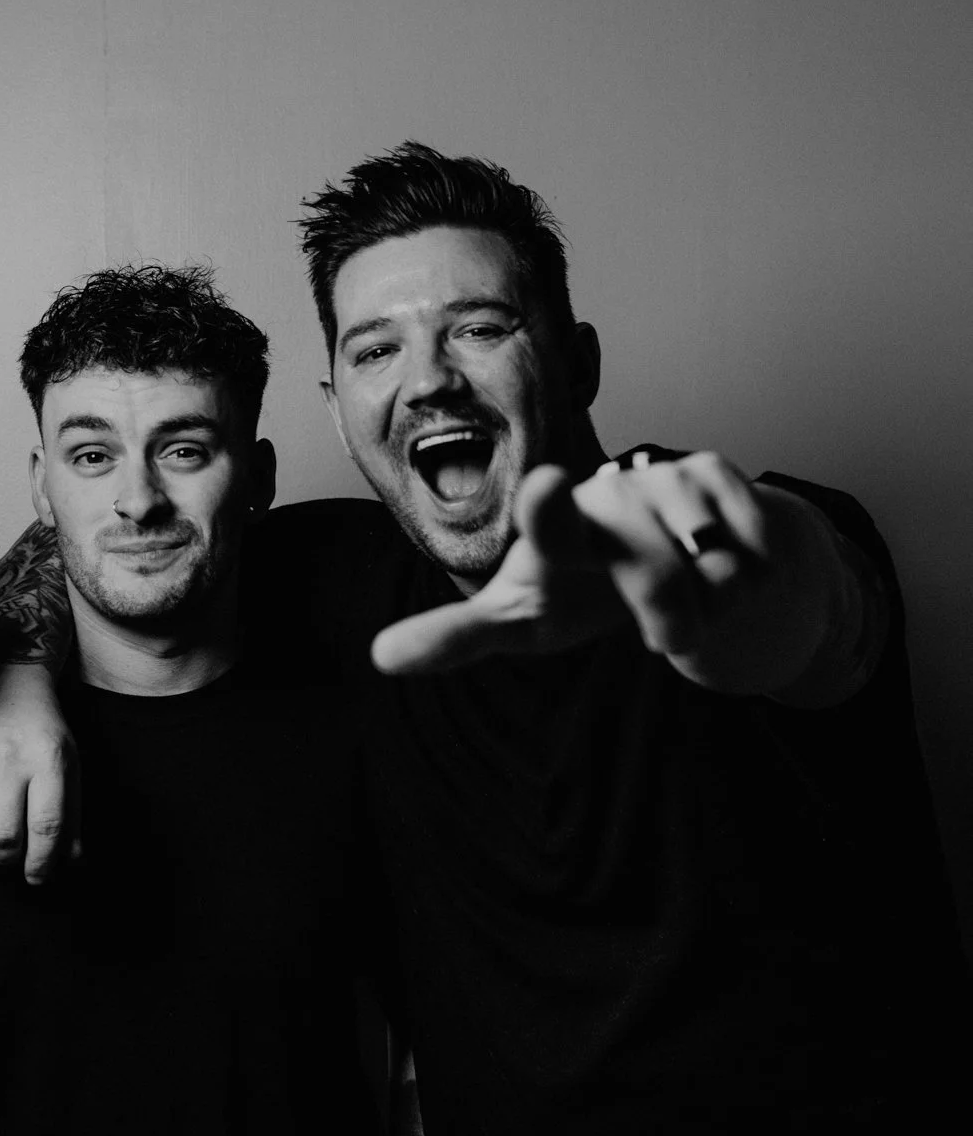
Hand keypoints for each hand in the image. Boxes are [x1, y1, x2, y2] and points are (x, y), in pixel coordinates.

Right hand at [0, 663, 79, 885]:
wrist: (6, 683)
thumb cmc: (42, 730)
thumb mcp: (68, 764)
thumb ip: (71, 813)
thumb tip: (72, 861)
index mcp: (48, 761)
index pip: (46, 827)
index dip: (42, 862)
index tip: (38, 877)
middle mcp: (9, 760)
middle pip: (5, 834)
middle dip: (10, 859)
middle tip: (13, 859)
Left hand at [371, 452, 795, 682]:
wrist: (663, 561)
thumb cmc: (579, 590)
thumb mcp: (522, 617)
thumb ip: (457, 635)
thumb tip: (379, 656)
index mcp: (558, 530)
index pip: (549, 519)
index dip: (549, 510)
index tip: (544, 490)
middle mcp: (610, 494)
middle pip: (652, 569)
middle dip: (665, 614)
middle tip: (658, 636)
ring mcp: (669, 480)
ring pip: (715, 569)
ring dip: (707, 603)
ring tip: (683, 597)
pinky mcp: (724, 479)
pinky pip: (755, 557)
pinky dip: (745, 585)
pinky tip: (718, 570)